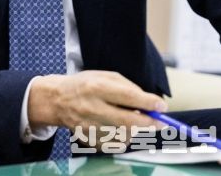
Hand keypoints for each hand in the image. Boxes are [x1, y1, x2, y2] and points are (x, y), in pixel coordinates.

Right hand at [28, 70, 166, 148]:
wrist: (58, 100)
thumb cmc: (86, 84)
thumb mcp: (104, 76)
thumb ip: (128, 87)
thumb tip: (151, 104)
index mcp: (96, 87)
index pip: (127, 96)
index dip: (147, 103)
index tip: (162, 106)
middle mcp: (92, 108)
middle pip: (128, 121)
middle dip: (149, 123)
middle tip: (161, 122)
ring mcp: (90, 127)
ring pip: (124, 135)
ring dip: (136, 130)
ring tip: (135, 120)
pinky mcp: (89, 141)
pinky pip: (115, 144)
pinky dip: (124, 137)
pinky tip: (120, 127)